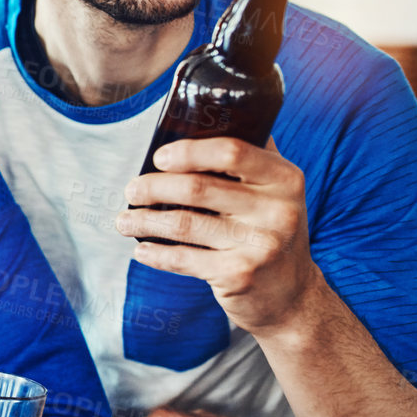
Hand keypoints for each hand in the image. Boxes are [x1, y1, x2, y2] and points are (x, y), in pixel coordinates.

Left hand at [114, 137, 321, 336]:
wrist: (292, 296)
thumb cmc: (269, 232)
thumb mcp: (274, 192)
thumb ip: (248, 157)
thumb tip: (197, 121)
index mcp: (285, 179)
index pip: (231, 152)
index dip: (188, 152)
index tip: (159, 158)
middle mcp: (278, 210)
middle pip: (198, 188)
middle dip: (153, 187)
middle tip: (131, 190)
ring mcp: (260, 244)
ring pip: (184, 224)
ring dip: (144, 221)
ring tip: (124, 221)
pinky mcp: (240, 275)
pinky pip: (184, 259)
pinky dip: (156, 254)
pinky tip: (141, 250)